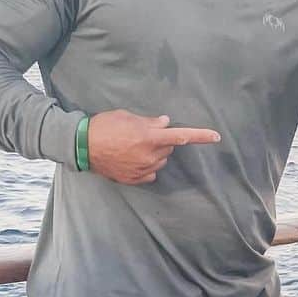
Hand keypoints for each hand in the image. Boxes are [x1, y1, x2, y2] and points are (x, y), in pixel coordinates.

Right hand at [87, 110, 220, 183]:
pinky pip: (151, 172)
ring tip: (131, 146)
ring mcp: (143, 169)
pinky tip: (130, 159)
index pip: (181, 136)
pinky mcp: (135, 179)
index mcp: (150, 137)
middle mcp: (150, 155)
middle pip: (169, 148)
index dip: (201, 136)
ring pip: (160, 160)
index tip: (216, 136)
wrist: (81, 146)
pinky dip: (146, 166)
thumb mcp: (127, 117)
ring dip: (154, 153)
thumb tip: (165, 123)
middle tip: (141, 134)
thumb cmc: (104, 126)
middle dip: (161, 141)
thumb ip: (150, 122)